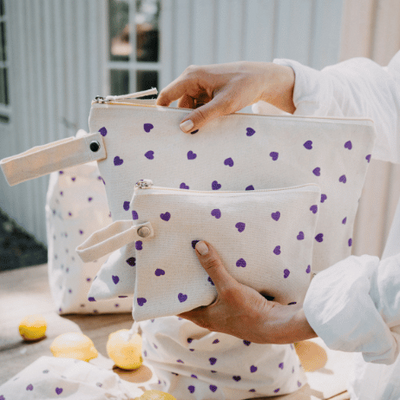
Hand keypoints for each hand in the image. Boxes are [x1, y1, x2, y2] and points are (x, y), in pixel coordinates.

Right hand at [156, 62, 294, 132]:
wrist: (261, 79)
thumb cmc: (243, 86)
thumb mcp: (223, 104)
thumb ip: (203, 116)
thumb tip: (183, 128)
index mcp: (191, 77)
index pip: (167, 94)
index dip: (161, 110)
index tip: (158, 127)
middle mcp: (192, 80)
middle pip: (179, 104)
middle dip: (182, 119)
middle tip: (185, 138)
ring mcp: (200, 86)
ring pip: (189, 108)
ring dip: (194, 119)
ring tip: (200, 133)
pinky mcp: (208, 92)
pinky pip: (198, 107)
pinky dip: (202, 116)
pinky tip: (208, 126)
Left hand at [179, 241, 315, 343]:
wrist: (276, 325)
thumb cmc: (249, 312)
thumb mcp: (229, 288)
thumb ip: (214, 267)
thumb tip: (199, 246)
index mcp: (203, 317)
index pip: (179, 307)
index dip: (170, 294)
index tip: (164, 278)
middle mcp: (211, 317)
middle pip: (193, 299)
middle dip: (187, 283)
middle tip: (180, 263)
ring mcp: (224, 313)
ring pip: (208, 296)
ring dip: (204, 282)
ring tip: (199, 261)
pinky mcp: (236, 308)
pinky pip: (222, 294)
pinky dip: (218, 283)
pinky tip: (221, 269)